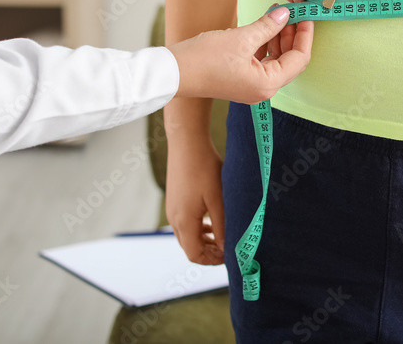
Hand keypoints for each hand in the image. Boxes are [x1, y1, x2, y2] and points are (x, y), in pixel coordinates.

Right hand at [165, 117, 224, 264]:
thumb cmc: (204, 169)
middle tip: (229, 248)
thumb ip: (222, 226)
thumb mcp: (218, 199)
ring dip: (205, 240)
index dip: (212, 260)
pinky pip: (185, 223)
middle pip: (190, 248)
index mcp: (184, 221)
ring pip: (187, 236)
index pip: (195, 255)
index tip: (230, 256)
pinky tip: (213, 221)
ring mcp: (172, 209)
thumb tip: (227, 248)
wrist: (187, 143)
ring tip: (223, 236)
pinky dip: (199, 228)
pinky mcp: (175, 200)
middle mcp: (174, 218)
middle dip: (209, 252)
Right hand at [166, 5, 312, 102]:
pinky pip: (263, 61)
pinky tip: (264, 26)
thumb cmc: (203, 59)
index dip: (305, 35)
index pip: (300, 58)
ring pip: (277, 60)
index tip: (307, 14)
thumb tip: (286, 14)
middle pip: (291, 60)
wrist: (172, 72)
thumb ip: (268, 26)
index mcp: (268, 84)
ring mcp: (252, 86)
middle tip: (294, 11)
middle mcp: (263, 90)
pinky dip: (266, 44)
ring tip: (278, 14)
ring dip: (279, 37)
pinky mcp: (242, 80)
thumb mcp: (241, 38)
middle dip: (293, 34)